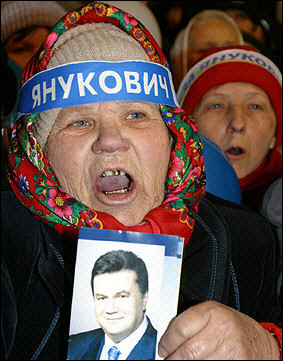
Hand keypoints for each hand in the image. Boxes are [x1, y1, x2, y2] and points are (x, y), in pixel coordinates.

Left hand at [158, 301, 279, 359]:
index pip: (181, 328)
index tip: (163, 349)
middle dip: (173, 359)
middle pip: (187, 352)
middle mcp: (222, 329)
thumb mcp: (210, 315)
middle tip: (170, 359)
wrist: (258, 342)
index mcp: (212, 312)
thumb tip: (166, 340)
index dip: (167, 342)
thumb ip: (187, 323)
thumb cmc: (231, 327)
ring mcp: (231, 351)